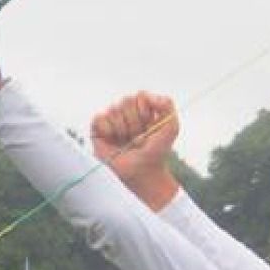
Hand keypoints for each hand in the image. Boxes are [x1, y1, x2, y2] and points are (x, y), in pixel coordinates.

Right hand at [90, 92, 182, 210]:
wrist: (141, 174)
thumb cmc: (156, 153)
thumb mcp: (171, 129)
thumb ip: (167, 106)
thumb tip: (150, 95)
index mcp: (143, 108)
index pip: (141, 95)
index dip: (145, 112)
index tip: (150, 127)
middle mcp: (126, 110)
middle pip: (127, 100)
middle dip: (136, 123)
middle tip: (139, 139)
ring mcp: (111, 118)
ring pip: (114, 110)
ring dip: (124, 130)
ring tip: (127, 142)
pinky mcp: (97, 128)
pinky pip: (100, 118)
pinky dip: (109, 131)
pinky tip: (113, 141)